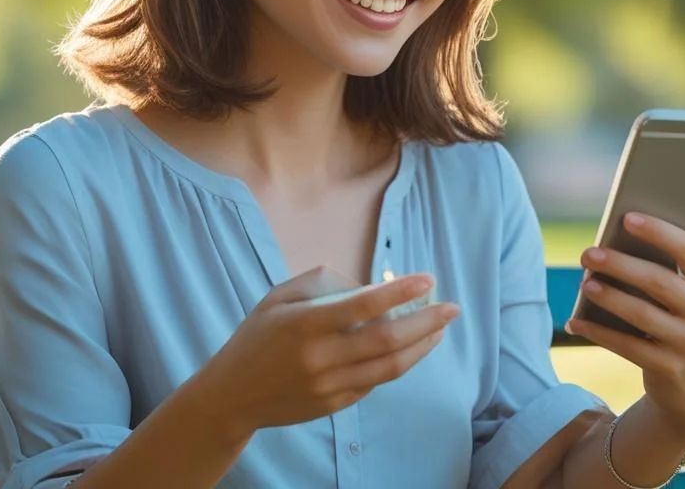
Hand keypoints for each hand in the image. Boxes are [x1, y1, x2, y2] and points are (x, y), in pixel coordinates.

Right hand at [196, 266, 460, 437]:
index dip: (399, 292)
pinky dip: (398, 363)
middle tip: (451, 307)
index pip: (362, 306)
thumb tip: (369, 288)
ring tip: (440, 329)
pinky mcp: (334, 405)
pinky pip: (376, 382)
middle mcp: (319, 357)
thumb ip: (322, 283)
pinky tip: (411, 347)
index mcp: (304, 324)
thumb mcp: (278, 296)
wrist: (232, 395)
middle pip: (387, 340)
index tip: (428, 279)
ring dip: (421, 346)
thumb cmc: (257, 336)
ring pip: (390, 367)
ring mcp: (329, 386)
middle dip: (426, 322)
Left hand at [565, 182, 684, 445]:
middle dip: (621, 265)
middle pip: (661, 282)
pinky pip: (627, 347)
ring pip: (642, 315)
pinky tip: (576, 322)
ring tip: (585, 283)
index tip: (626, 217)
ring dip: (609, 297)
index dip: (659, 232)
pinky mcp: (670, 371)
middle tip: (588, 252)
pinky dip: (599, 333)